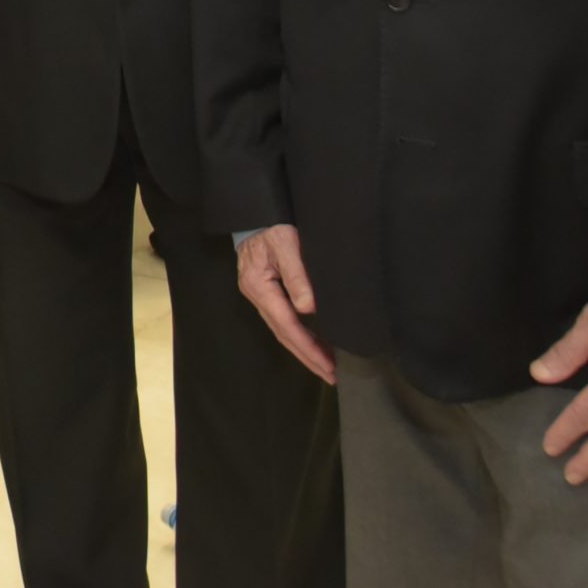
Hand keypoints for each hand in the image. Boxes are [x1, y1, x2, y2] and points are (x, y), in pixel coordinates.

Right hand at [236, 224, 334, 383]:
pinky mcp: (266, 291)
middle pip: (283, 334)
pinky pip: (283, 320)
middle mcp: (256, 296)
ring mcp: (259, 295)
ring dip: (304, 349)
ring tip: (327, 366)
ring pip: (283, 330)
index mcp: (259, 287)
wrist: (255, 211)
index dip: (308, 348)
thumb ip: (297, 274)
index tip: (329, 366)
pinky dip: (300, 334)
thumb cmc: (272, 225)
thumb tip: (310, 308)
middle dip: (307, 357)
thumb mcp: (286, 243)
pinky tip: (314, 341)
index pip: (287, 326)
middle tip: (331, 376)